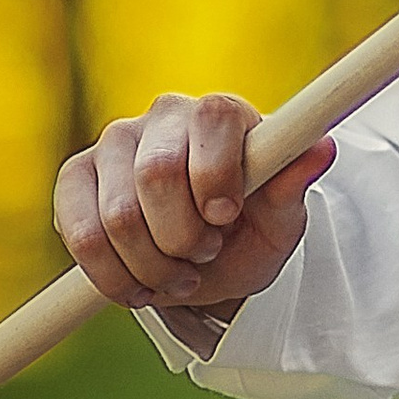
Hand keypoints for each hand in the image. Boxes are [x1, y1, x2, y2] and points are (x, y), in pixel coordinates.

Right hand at [55, 93, 333, 322]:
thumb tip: (322, 148)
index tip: (226, 218)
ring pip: (117, 214)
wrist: (206, 257)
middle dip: (183, 235)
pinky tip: (138, 286)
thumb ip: (293, 186)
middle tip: (205, 255)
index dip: (216, 175)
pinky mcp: (76, 176)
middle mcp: (165, 115)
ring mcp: (114, 142)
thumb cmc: (249, 228)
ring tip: (180, 276)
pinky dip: (111, 274)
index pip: (214, 119)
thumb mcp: (280, 220)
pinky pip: (79, 233)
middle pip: (157, 172)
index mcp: (222, 113)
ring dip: (151, 264)